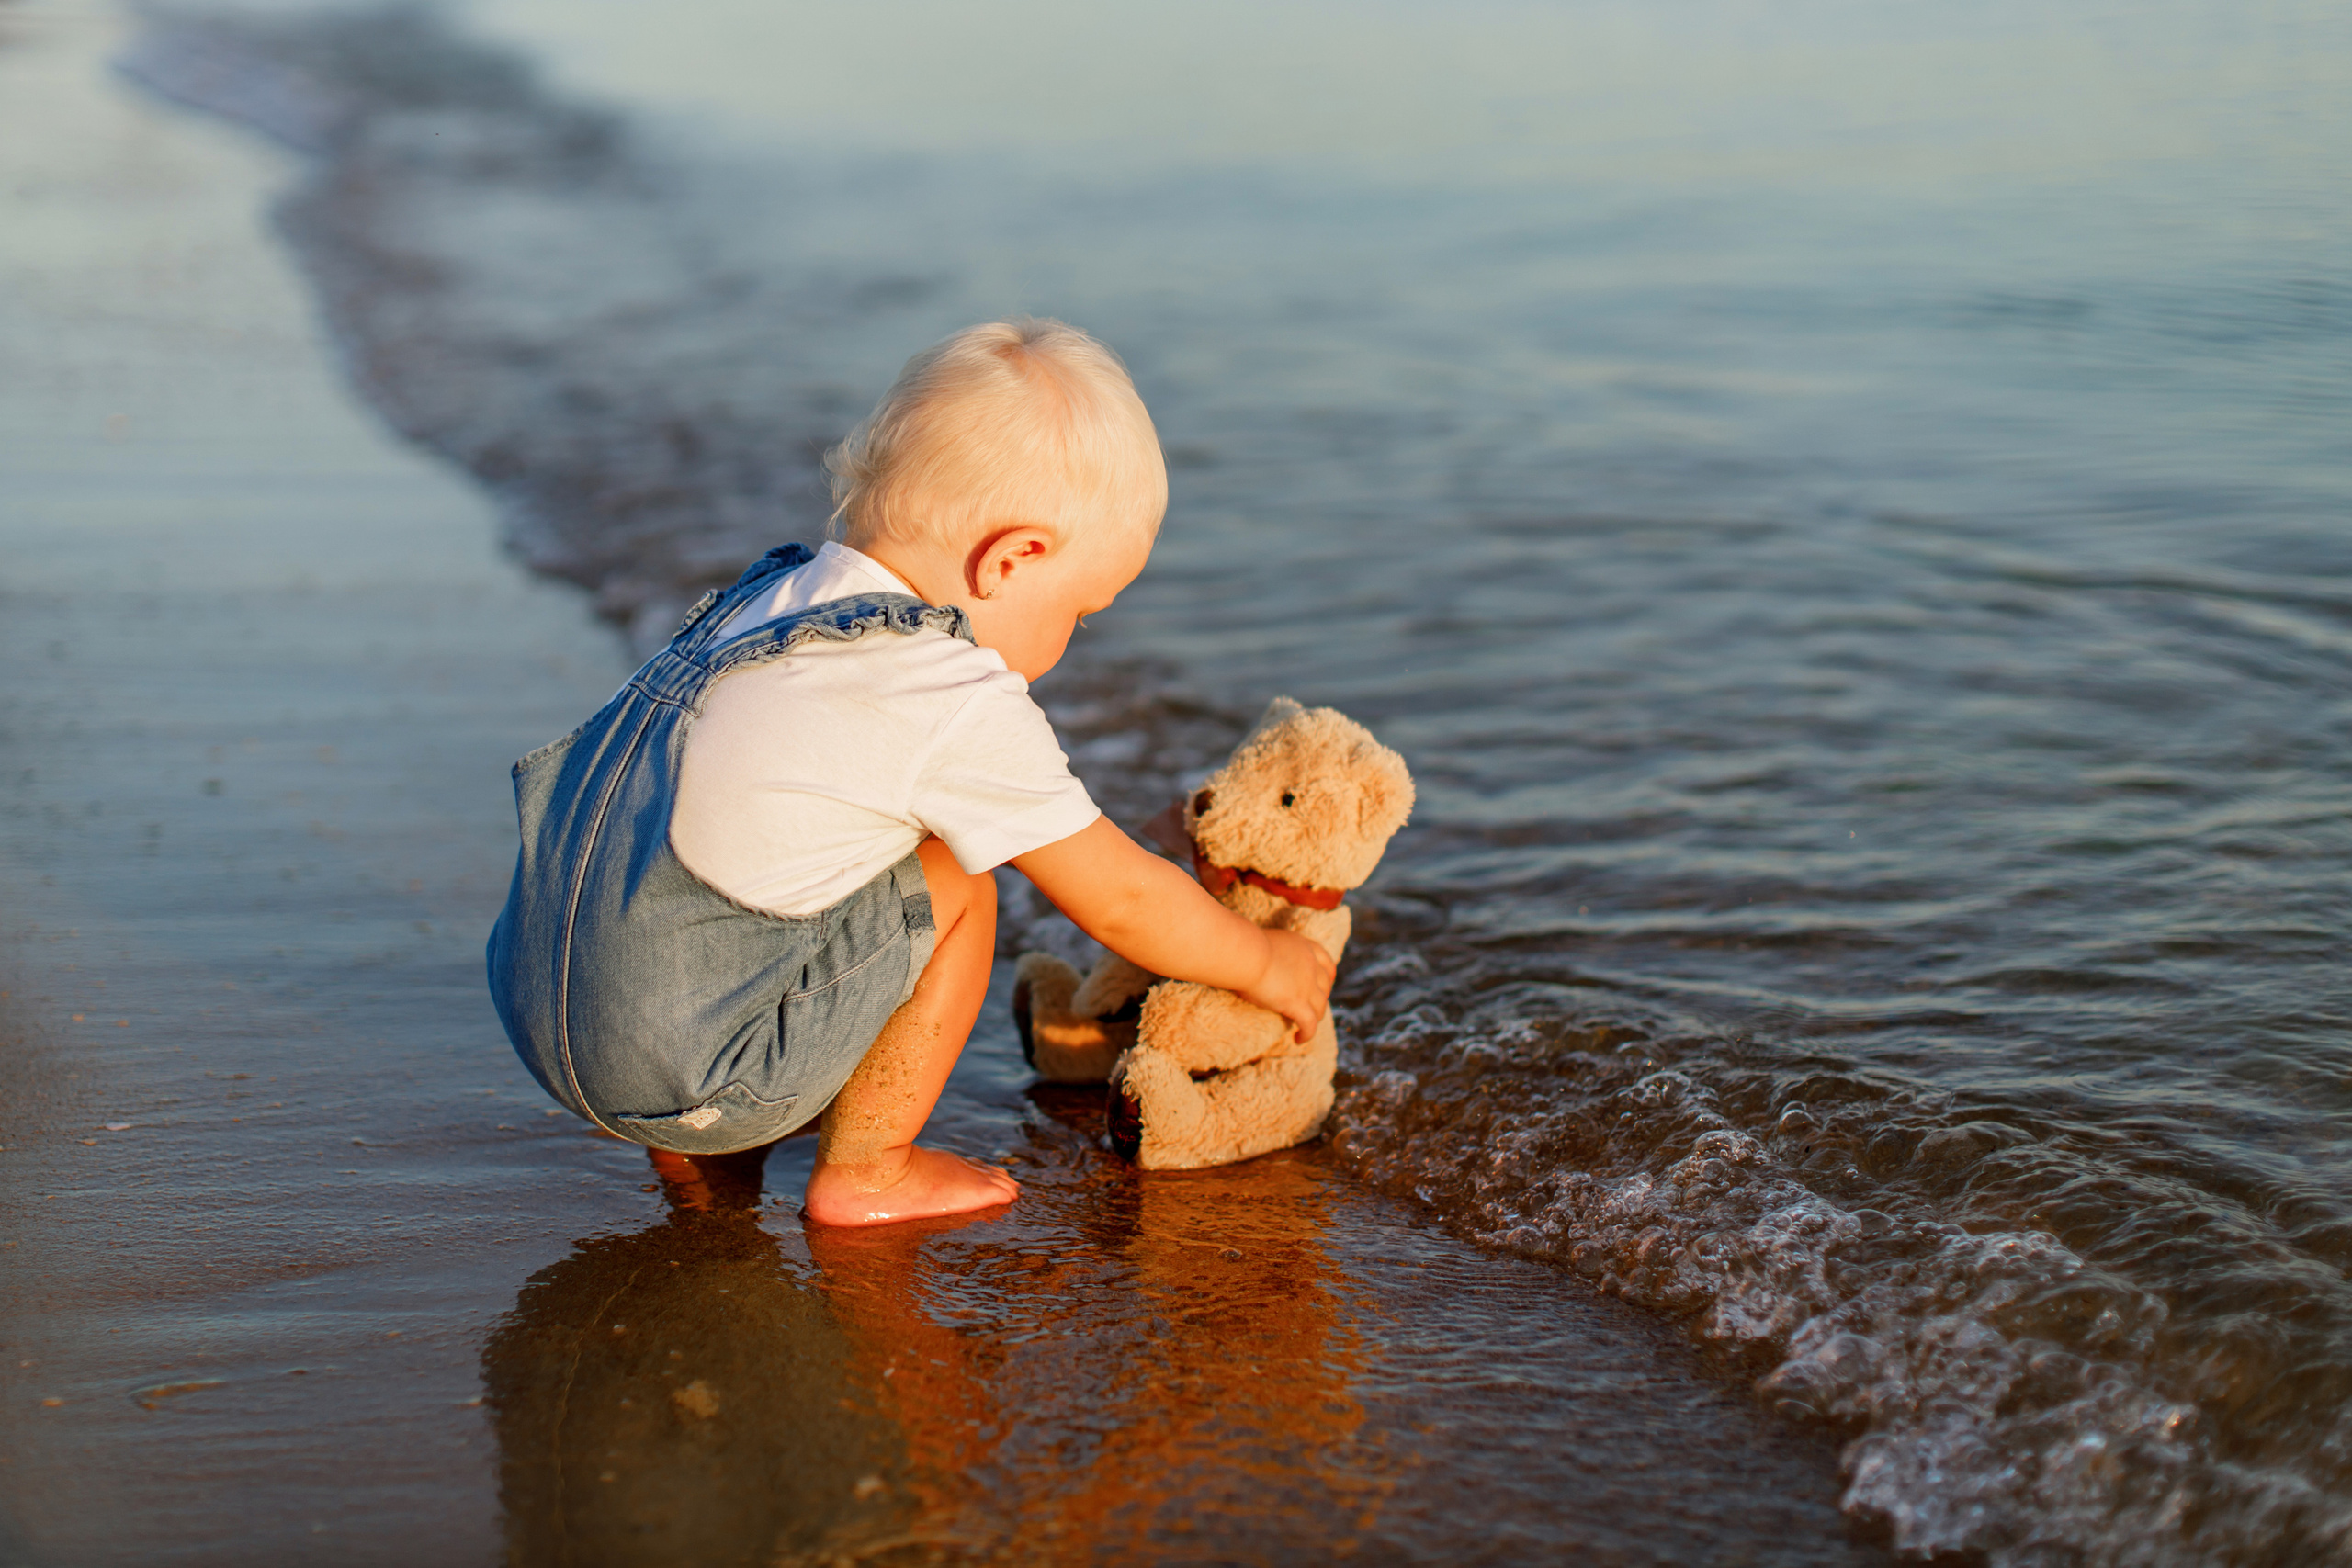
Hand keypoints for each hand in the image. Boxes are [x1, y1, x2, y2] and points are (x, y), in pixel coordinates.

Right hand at [1241, 927, 1336, 1043]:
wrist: (1246, 954)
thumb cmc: (1245, 947)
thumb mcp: (1265, 941)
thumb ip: (1270, 950)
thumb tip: (1256, 955)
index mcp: (1304, 947)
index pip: (1325, 962)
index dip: (1327, 976)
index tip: (1325, 984)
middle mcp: (1311, 966)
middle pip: (1325, 987)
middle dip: (1320, 999)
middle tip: (1309, 1008)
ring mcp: (1307, 986)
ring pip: (1320, 1008)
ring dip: (1314, 1018)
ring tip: (1303, 1027)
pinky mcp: (1298, 1004)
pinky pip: (1310, 1025)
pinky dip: (1306, 1034)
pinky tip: (1298, 1040)